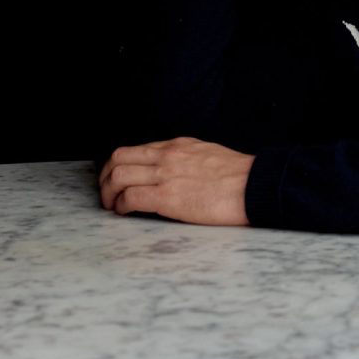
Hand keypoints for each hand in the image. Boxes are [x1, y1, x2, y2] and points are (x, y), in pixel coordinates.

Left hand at [98, 137, 254, 225]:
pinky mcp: (167, 197)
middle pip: (119, 159)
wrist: (253, 185)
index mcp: (177, 145)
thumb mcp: (207, 155)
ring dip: (108, 193)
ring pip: (118, 176)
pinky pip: (131, 198)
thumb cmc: (238, 176)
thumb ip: (186, 159)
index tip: (116, 178)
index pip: (135, 149)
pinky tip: (124, 213)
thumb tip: (174, 173)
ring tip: (112, 206)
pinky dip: (121, 206)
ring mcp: (165, 175)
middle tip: (106, 193)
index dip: (118, 165)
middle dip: (105, 177)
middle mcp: (166, 155)